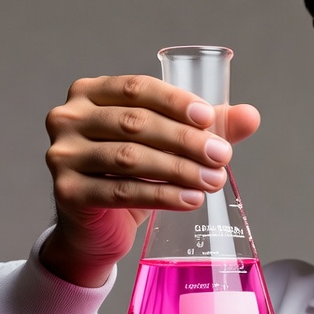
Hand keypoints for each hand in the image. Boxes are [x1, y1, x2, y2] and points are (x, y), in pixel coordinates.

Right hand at [41, 74, 259, 286]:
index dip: (175, 101)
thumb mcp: (167, 145)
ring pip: (130, 158)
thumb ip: (205, 127)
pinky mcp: (67, 191)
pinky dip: (162, 195)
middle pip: (136, 123)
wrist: (98, 225)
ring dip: (179, 169)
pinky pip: (122, 191)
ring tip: (214, 180)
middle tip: (222, 156)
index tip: (209, 119)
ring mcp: (62, 155)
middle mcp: (68, 117)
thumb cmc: (131, 174)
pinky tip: (190, 200)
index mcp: (91, 92)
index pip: (137, 88)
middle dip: (185, 140)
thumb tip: (251, 116)